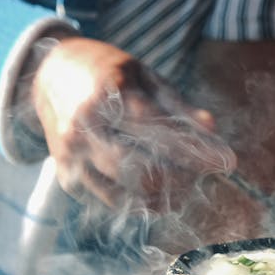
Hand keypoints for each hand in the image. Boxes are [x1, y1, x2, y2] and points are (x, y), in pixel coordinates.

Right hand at [22, 37, 260, 245]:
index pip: (159, 131)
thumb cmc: (107, 73)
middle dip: (181, 179)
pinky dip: (140, 201)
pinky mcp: (68, 177)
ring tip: (184, 188)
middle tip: (202, 177)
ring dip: (164, 195)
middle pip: (143, 170)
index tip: (227, 163)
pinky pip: (111, 200)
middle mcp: (84, 128)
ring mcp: (72, 156)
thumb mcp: (144, 77)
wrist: (47, 76)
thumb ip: (177, 106)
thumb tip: (213, 129)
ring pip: (128, 192)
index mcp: (106, 95)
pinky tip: (158, 193)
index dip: (196, 151)